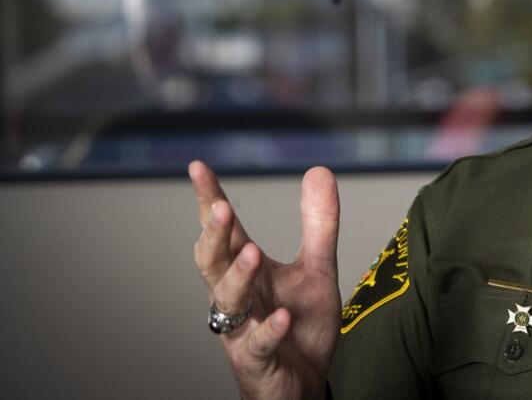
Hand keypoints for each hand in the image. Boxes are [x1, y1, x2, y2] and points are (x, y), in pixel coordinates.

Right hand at [190, 161, 341, 399]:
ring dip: (237, 277)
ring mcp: (243, 330)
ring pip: (227, 302)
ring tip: (250, 252)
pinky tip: (282, 316)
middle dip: (214, 236)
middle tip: (221, 209)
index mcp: (247, 271)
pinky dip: (269, 330)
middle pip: (212, 263)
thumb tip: (318, 170)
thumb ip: (318, 224)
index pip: (224, 232)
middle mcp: (237, 297)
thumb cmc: (300, 324)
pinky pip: (259, 345)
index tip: (198, 168)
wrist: (305, 382)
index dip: (210, 201)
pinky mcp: (259, 361)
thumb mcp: (316, 268)